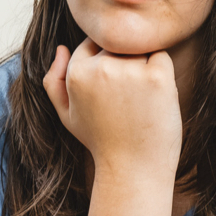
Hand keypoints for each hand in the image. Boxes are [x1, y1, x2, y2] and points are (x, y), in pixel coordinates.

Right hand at [42, 37, 182, 182]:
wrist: (133, 170)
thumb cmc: (101, 142)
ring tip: (140, 99)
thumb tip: (62, 48)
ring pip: (138, 48)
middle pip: (116, 44)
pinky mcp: (157, 77)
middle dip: (123, 62)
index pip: (93, 44)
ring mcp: (130, 71)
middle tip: (128, 98)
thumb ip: (54, 81)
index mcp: (77, 73)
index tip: (113, 89)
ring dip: (143, 65)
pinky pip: (160, 56)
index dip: (105, 65)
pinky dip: (161, 71)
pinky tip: (155, 97)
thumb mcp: (68, 116)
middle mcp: (101, 68)